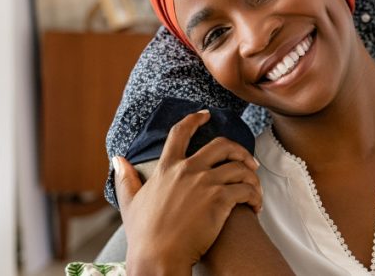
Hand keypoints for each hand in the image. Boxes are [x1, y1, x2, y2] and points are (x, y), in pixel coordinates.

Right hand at [114, 110, 262, 272]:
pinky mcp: (220, 200)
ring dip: (252, 177)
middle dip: (239, 149)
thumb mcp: (130, 203)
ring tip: (254, 189)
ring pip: (240, 167)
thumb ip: (126, 179)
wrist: (158, 258)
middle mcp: (187, 170)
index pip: (180, 133)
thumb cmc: (144, 236)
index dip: (194, 120)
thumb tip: (118, 159)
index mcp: (167, 168)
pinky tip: (255, 205)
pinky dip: (255, 196)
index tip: (206, 115)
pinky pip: (247, 189)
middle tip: (248, 161)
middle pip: (222, 145)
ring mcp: (206, 183)